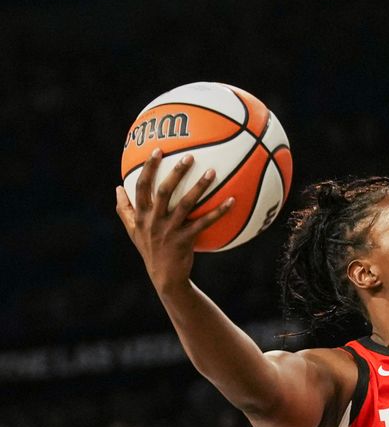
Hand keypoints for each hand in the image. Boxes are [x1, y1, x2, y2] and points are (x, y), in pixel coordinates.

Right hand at [114, 150, 231, 293]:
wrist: (164, 276)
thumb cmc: (149, 249)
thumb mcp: (133, 230)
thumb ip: (125, 209)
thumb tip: (117, 187)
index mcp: (141, 215)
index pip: (142, 186)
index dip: (149, 168)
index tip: (157, 150)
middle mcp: (154, 220)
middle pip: (164, 191)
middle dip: (175, 172)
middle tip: (189, 157)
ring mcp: (170, 230)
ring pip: (186, 204)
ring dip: (199, 187)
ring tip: (213, 172)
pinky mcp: (186, 239)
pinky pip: (205, 222)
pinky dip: (219, 211)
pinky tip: (232, 200)